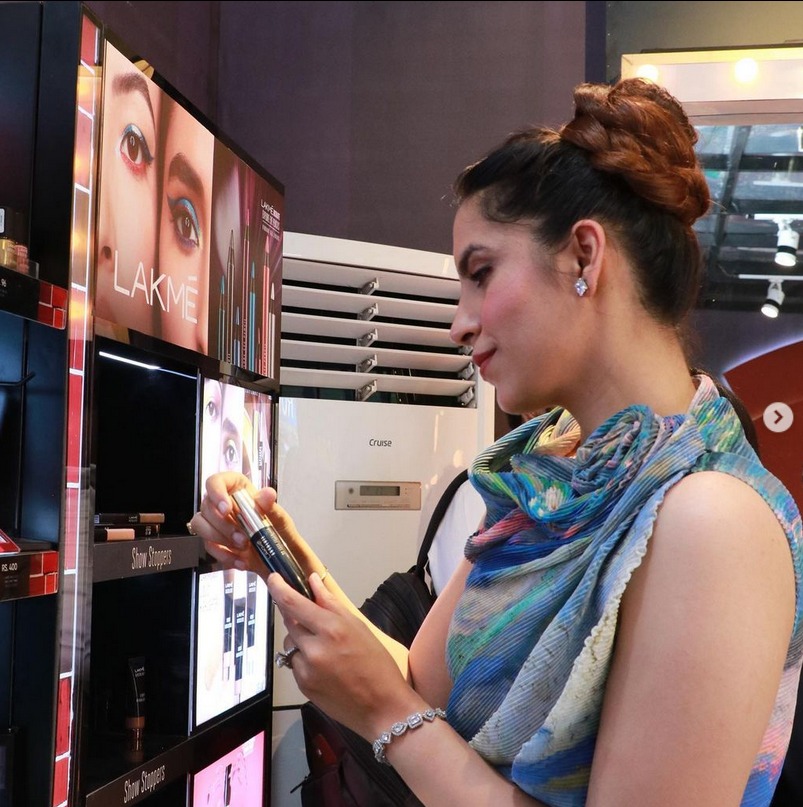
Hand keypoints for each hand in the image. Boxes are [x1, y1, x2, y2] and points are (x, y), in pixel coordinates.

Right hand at [192, 471, 326, 579]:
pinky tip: (241, 560)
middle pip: (206, 506)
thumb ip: (271, 506)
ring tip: (243, 547)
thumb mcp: (280, 518)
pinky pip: (209, 546)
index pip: (216, 481)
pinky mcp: (215, 541)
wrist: (278, 556)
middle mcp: (223, 503)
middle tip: (242, 537)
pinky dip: (224, 555)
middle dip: (223, 525)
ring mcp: (216, 523)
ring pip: (200, 525)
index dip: (216, 493)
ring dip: (219, 538)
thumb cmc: (279, 530)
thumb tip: (267, 494)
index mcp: (238, 489)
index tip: (227, 509)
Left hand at [271, 572, 420, 739]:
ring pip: (290, 643)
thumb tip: (312, 581)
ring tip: (325, 648)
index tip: (272, 578)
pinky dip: (304, 659)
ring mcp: (305, 669)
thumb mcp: (359, 627)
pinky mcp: (302, 686)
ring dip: (300, 639)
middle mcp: (313, 648)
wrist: (382, 708)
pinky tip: (325, 666)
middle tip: (314, 620)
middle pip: (289, 622)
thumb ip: (331, 603)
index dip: (278, 588)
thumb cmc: (377, 663)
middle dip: (296, 616)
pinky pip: (294, 663)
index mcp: (331, 629)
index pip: (293, 603)